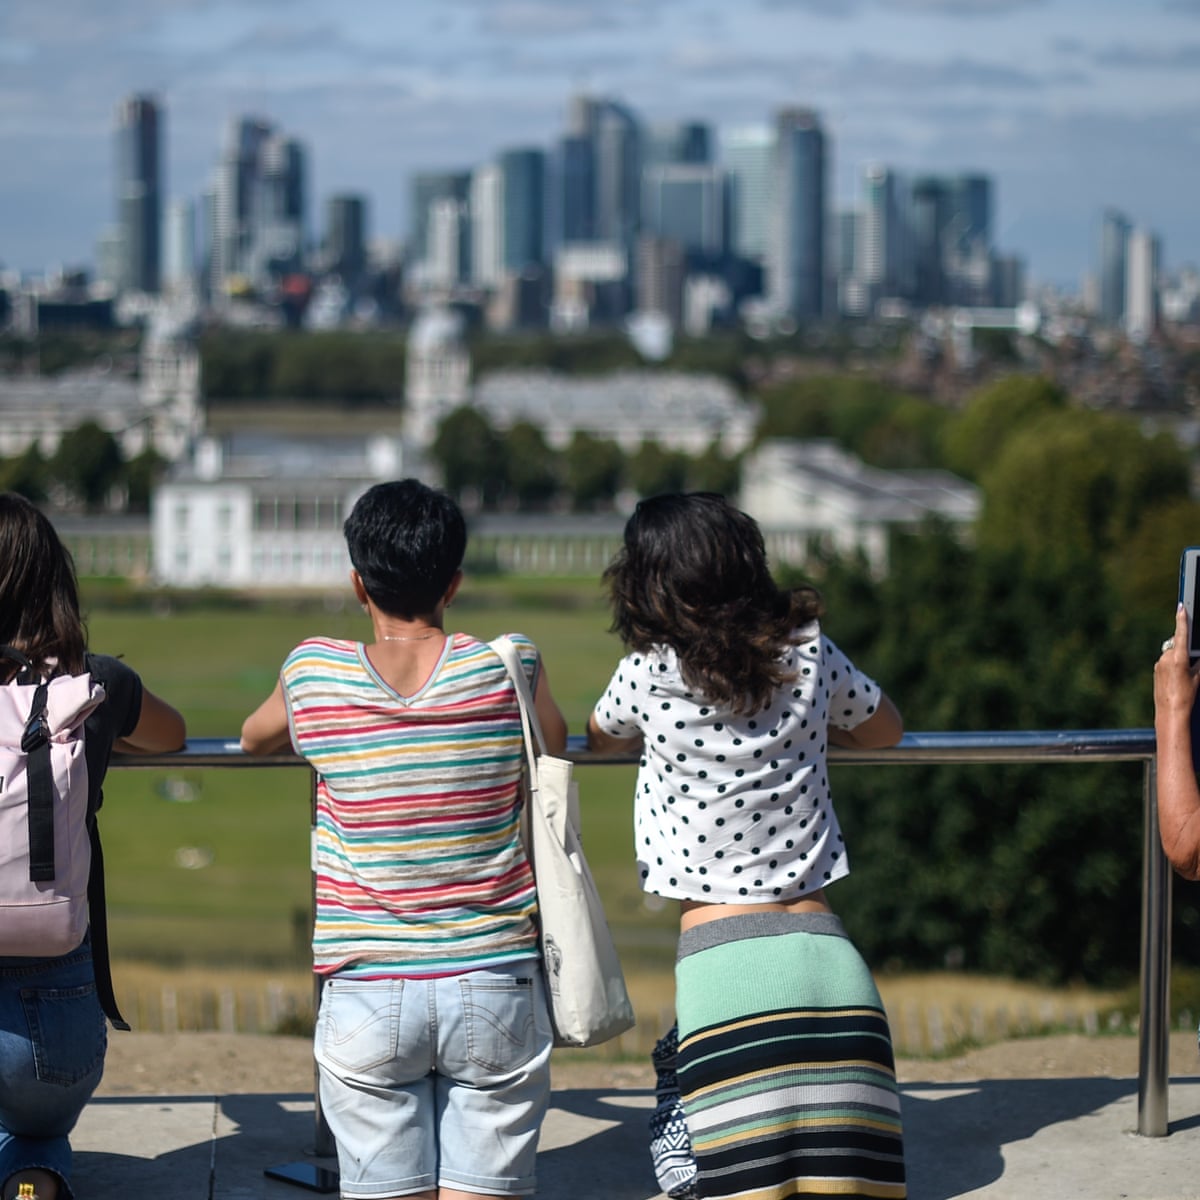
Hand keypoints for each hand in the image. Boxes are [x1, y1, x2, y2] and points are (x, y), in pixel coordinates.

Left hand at [1154, 605, 1199, 721]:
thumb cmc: (1186, 695)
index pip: (1181, 634)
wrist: (1169, 711)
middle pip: (1177, 643)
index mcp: (1178, 658)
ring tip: (1185, 673)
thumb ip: (1197, 662)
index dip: (1182, 619)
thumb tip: (1196, 654)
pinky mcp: (1155, 669)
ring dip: (1179, 657)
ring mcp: (1158, 663)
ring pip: (1171, 652)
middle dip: (1185, 646)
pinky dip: (1173, 663)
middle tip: (1192, 660)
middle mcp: (1165, 658)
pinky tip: (1178, 676)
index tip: (1181, 607)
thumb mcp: (1197, 677)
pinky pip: (1166, 661)